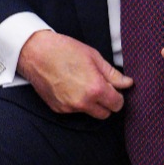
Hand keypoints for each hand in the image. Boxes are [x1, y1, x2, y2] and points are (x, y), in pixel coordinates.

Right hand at [18, 30, 132, 118]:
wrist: (36, 52)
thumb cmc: (64, 50)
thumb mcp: (93, 56)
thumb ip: (113, 74)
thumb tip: (128, 83)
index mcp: (95, 89)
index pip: (117, 104)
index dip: (117, 95)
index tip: (112, 87)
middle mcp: (83, 102)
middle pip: (105, 114)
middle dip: (105, 102)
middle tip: (98, 86)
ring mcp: (69, 107)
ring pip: (89, 112)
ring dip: (90, 103)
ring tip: (81, 83)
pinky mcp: (58, 109)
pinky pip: (73, 110)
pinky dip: (75, 102)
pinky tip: (69, 86)